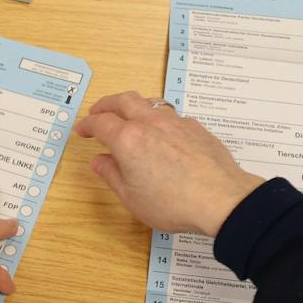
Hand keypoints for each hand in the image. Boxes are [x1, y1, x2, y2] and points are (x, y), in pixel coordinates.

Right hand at [74, 91, 262, 236]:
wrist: (220, 198)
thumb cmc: (174, 202)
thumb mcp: (131, 197)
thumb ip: (112, 175)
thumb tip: (99, 161)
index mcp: (128, 139)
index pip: (100, 123)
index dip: (87, 124)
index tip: (82, 130)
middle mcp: (150, 123)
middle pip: (123, 100)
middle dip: (107, 104)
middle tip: (98, 112)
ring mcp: (175, 122)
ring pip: (149, 102)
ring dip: (134, 105)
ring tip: (129, 116)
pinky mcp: (195, 127)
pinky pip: (172, 115)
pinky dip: (159, 118)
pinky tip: (162, 133)